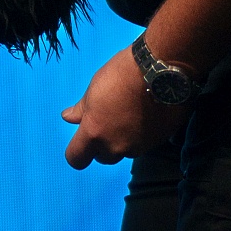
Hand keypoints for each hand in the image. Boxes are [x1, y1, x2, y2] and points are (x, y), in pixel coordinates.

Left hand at [62, 46, 189, 167]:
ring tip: (131, 116)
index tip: (81, 142)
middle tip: (109, 122)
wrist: (161, 71)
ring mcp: (140, 146)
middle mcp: (116, 146)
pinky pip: (146, 144)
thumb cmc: (121, 75)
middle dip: (103, 145)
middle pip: (104, 157)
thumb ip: (82, 110)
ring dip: (124, 140)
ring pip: (126, 151)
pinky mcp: (160, 141)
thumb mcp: (94, 89)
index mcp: (94, 133)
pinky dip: (143, 134)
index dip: (77, 153)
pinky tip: (147, 115)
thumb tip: (68, 118)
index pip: (76, 159)